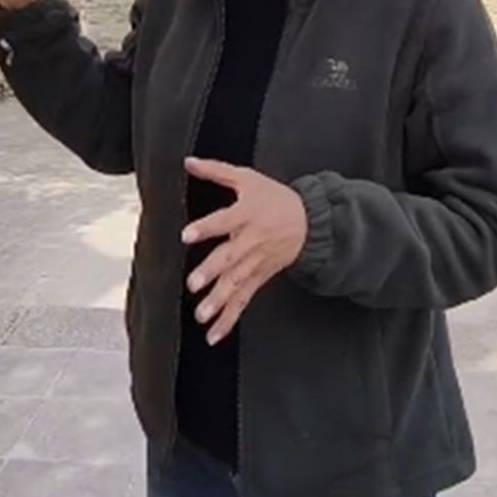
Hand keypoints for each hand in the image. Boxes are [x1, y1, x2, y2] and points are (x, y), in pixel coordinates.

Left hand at [182, 157, 307, 344]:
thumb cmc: (274, 198)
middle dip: (212, 271)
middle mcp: (251, 240)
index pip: (224, 221)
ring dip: (219, 300)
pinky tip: (213, 335)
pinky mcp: (260, 278)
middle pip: (231, 257)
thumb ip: (216, 170)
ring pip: (237, 283)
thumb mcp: (247, 178)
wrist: (309, 222)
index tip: (187, 235)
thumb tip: (188, 162)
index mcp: (246, 213)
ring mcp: (256, 263)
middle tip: (193, 283)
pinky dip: (229, 319)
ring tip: (202, 314)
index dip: (207, 227)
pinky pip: (244, 300)